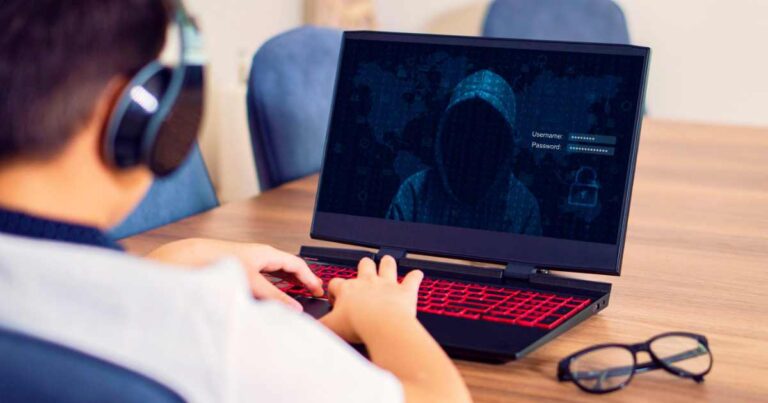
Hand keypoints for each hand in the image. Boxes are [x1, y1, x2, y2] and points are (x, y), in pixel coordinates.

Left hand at [146, 238, 322, 310]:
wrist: (195, 258)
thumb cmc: (222, 262)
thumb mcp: (254, 282)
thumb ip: (275, 297)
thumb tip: (293, 308)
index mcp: (269, 254)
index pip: (297, 264)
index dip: (310, 277)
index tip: (319, 290)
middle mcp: (262, 256)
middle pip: (289, 267)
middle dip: (302, 280)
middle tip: (312, 293)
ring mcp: (253, 262)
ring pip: (277, 273)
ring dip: (289, 283)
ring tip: (298, 295)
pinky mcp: (243, 269)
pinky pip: (266, 277)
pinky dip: (275, 286)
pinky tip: (273, 294)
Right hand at [320, 256, 423, 342]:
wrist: (381, 325)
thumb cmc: (357, 325)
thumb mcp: (330, 328)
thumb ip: (319, 327)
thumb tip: (309, 329)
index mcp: (347, 289)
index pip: (336, 283)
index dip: (334, 291)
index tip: (336, 300)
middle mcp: (367, 282)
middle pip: (364, 265)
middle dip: (364, 266)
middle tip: (364, 272)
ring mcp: (387, 284)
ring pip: (387, 265)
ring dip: (388, 264)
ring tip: (387, 262)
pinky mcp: (405, 291)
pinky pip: (413, 278)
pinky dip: (416, 276)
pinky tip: (418, 275)